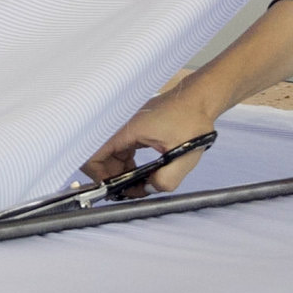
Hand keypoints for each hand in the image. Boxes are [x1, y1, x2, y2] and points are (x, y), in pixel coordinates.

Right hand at [81, 86, 222, 197]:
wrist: (199, 100)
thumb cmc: (192, 121)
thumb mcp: (183, 157)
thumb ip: (165, 180)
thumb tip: (148, 190)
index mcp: (126, 130)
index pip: (93, 154)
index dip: (99, 176)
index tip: (115, 188)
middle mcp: (120, 127)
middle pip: (99, 158)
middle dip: (111, 178)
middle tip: (131, 191)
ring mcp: (124, 128)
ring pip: (108, 156)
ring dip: (119, 173)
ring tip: (139, 184)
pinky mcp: (131, 130)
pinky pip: (119, 151)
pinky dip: (125, 165)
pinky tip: (139, 172)